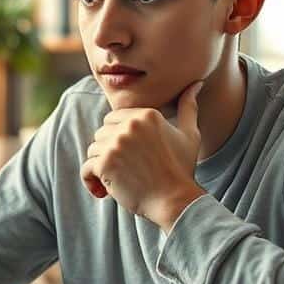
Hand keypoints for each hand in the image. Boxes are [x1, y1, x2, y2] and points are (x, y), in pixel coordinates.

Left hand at [81, 81, 205, 229]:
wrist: (176, 201)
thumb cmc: (182, 169)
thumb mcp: (190, 134)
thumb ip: (188, 107)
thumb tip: (196, 83)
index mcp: (147, 114)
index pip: (114, 119)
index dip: (119, 139)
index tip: (132, 157)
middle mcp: (130, 125)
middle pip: (102, 133)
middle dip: (109, 152)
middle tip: (126, 170)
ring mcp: (116, 143)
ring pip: (93, 150)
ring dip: (101, 166)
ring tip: (118, 180)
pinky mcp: (105, 163)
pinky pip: (86, 168)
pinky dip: (91, 181)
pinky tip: (105, 191)